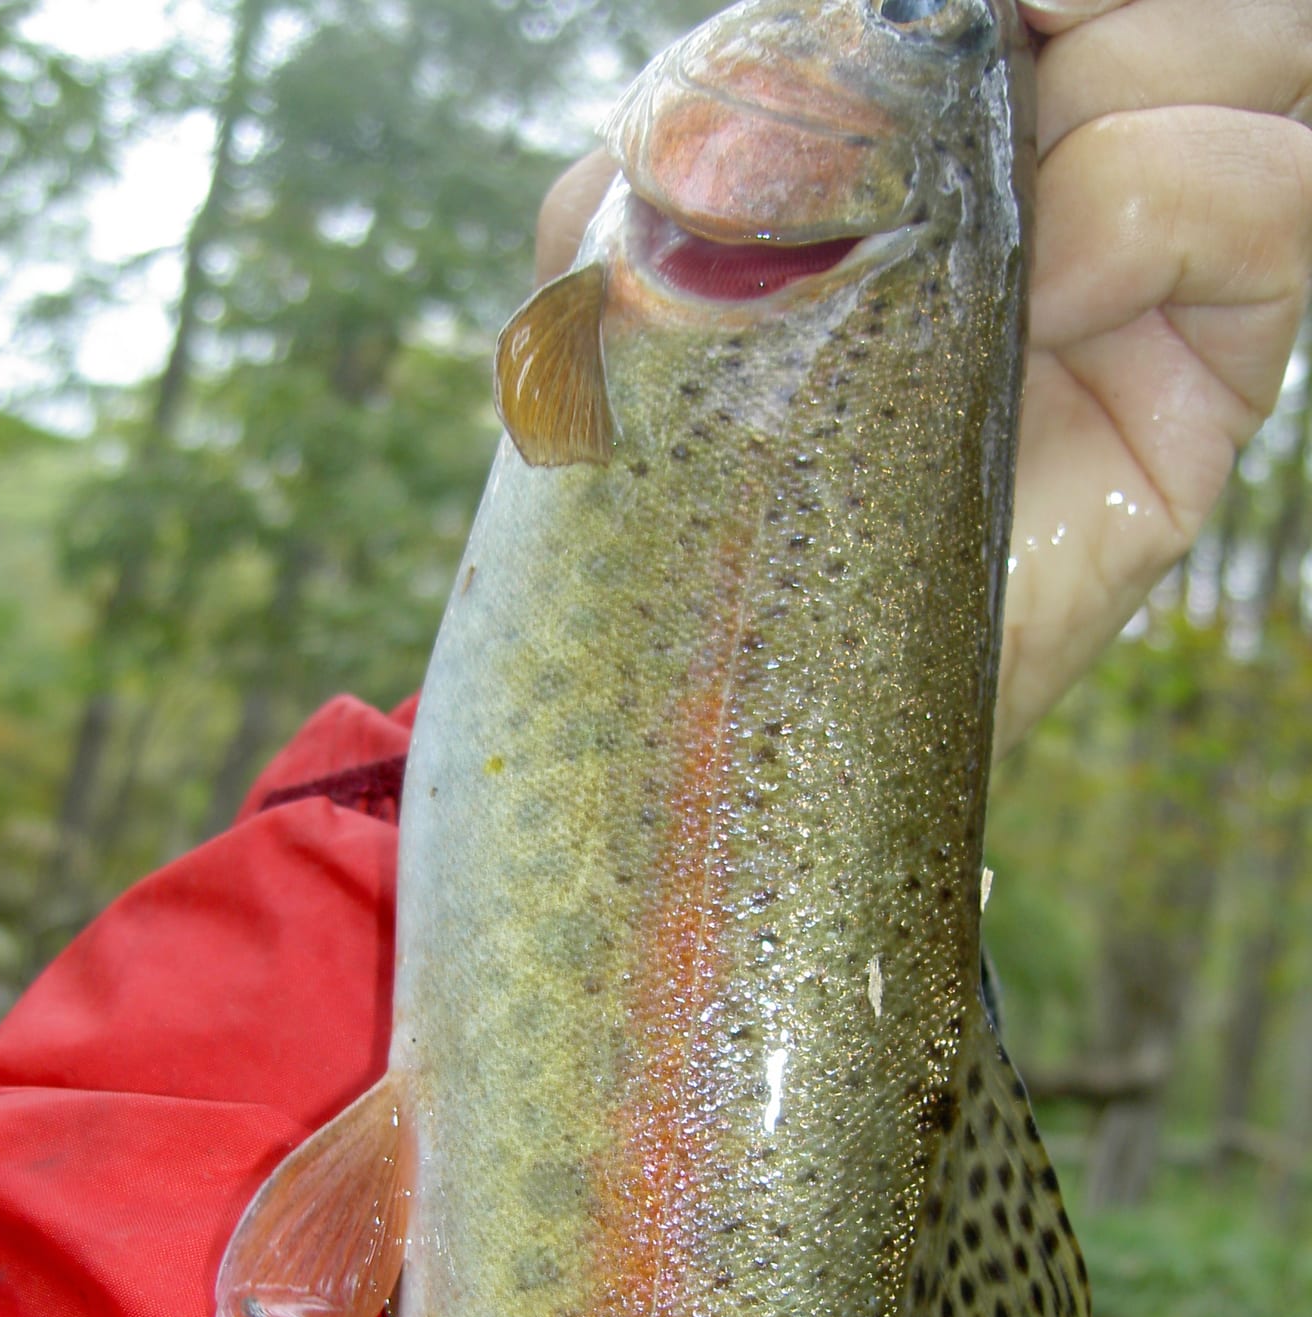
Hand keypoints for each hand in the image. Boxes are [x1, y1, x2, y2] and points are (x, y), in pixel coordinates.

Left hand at [533, 0, 1311, 757]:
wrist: (742, 686)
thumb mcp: (632, 272)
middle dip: (1106, 4)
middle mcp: (1067, 174)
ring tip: (998, 250)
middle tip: (1004, 84)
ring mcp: (1151, 271)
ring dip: (1125, 97)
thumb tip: (852, 15)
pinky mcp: (1203, 377)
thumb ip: (704, 121)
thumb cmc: (674, 483)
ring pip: (1263, 56)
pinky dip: (1168, 203)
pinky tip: (1048, 304)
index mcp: (945, 127)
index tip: (962, 5)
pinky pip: (1278, 203)